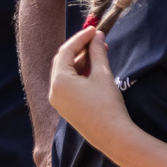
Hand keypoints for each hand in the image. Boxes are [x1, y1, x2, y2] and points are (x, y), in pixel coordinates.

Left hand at [48, 27, 129, 151]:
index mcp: (59, 81)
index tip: (94, 29)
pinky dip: (79, 74)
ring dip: (81, 61)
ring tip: (99, 51)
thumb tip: (97, 36)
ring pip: (66, 73)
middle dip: (79, 48)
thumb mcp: (102, 74)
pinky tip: (94, 68)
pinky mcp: (66, 108)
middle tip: (95, 38)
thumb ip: (98, 52)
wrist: (113, 136)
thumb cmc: (108, 104)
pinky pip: (68, 85)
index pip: (66, 51)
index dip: (80, 38)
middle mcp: (54, 91)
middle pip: (63, 61)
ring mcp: (58, 101)